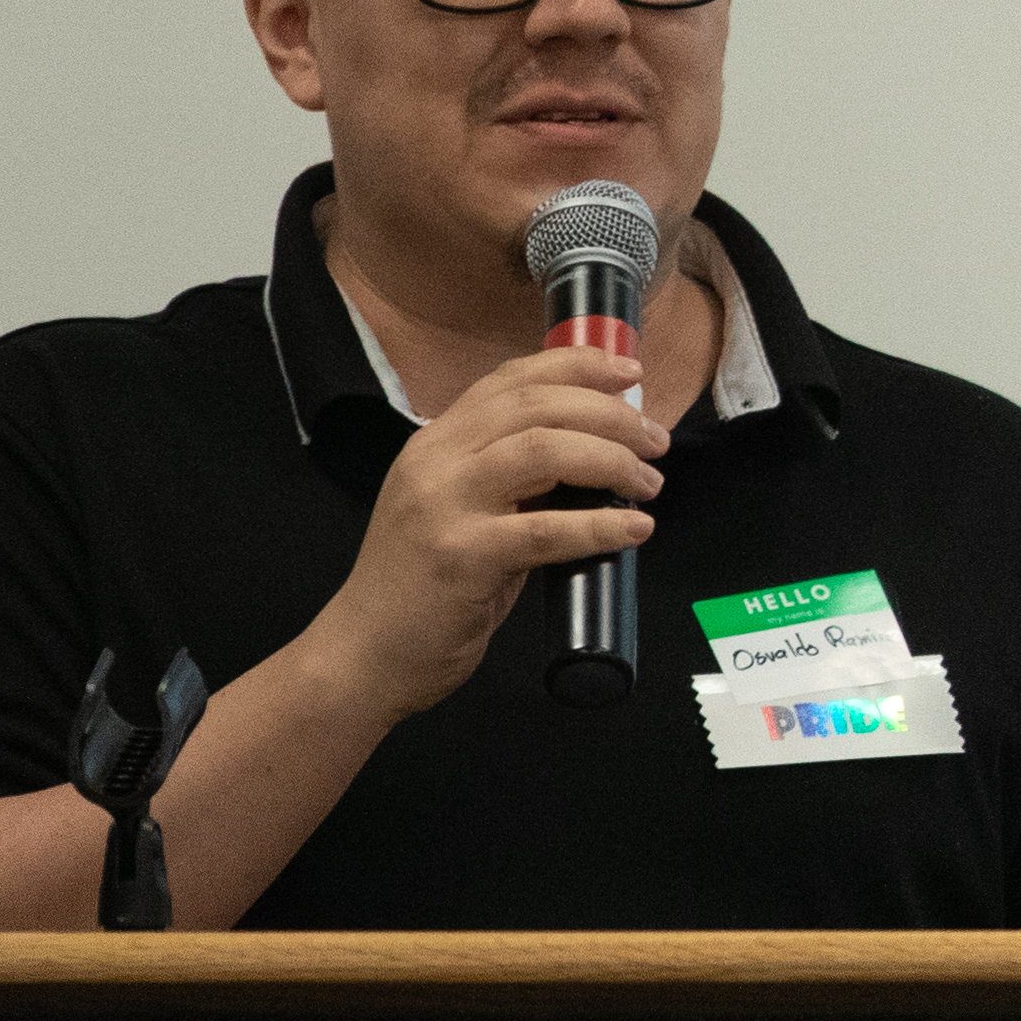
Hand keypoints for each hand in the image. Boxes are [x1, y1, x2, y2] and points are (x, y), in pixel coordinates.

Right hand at [313, 342, 665, 713]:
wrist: (366, 654)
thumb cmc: (423, 588)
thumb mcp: (461, 512)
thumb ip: (511, 480)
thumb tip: (592, 459)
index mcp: (436, 442)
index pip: (510, 379)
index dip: (576, 366)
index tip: (629, 371)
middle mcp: (435, 462)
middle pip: (536, 406)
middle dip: (609, 414)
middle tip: (655, 441)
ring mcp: (444, 506)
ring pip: (544, 451)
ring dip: (611, 461)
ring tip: (649, 484)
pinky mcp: (461, 558)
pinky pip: (545, 530)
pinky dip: (599, 526)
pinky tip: (633, 530)